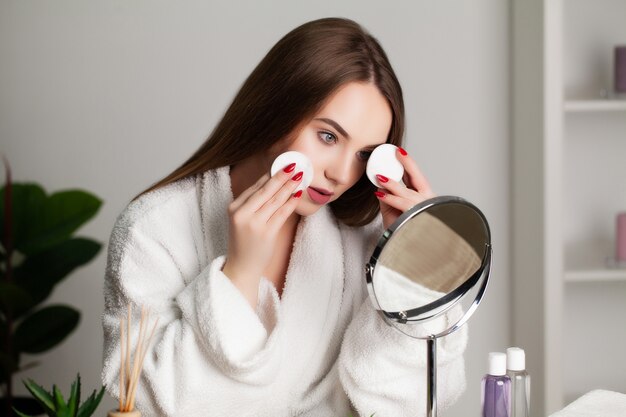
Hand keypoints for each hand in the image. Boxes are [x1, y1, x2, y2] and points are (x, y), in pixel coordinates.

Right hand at [222, 164, 302, 305]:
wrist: (242, 267)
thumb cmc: (244, 242)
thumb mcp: (242, 220)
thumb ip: (254, 203)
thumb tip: (273, 182)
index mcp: (234, 208)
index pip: (255, 187)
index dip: (270, 174)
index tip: (281, 164)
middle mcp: (242, 214)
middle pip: (265, 190)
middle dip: (281, 176)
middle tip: (294, 164)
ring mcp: (254, 224)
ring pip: (275, 200)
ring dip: (289, 186)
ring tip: (300, 175)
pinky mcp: (267, 233)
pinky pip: (282, 213)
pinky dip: (291, 202)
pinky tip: (298, 193)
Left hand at [374, 147, 435, 228]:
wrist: (408, 255)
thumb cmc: (402, 235)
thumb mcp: (392, 212)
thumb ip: (388, 198)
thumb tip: (379, 184)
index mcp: (423, 200)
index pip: (415, 178)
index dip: (408, 164)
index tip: (399, 153)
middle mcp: (427, 203)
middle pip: (418, 178)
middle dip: (408, 163)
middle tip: (397, 152)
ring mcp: (424, 210)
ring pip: (407, 192)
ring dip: (393, 184)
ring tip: (380, 177)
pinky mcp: (418, 217)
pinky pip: (403, 205)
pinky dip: (391, 198)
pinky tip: (380, 194)